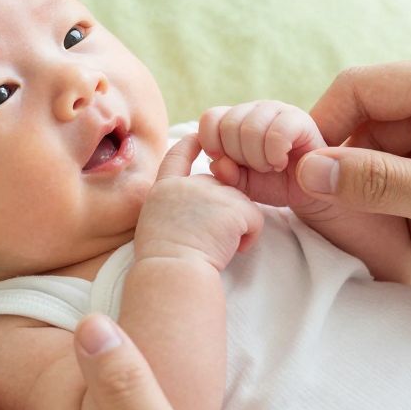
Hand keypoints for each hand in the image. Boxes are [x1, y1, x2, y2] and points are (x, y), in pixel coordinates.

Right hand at [135, 134, 264, 270]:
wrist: (173, 272)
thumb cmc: (163, 262)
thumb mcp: (156, 224)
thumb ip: (174, 207)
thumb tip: (196, 209)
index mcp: (163, 190)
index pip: (176, 157)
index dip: (189, 145)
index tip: (198, 137)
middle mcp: (188, 184)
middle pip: (218, 187)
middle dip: (222, 213)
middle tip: (206, 241)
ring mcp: (212, 192)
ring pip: (238, 204)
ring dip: (235, 228)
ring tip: (216, 247)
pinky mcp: (234, 206)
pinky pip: (254, 220)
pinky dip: (248, 239)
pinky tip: (231, 249)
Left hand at [199, 100, 327, 214]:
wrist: (307, 192)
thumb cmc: (273, 183)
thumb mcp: (242, 184)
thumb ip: (225, 174)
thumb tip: (218, 162)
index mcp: (237, 119)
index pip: (211, 117)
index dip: (211, 142)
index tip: (225, 162)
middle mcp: (256, 109)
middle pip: (228, 125)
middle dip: (238, 156)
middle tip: (255, 168)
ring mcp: (278, 111)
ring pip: (250, 129)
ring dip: (257, 158)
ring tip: (269, 167)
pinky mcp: (300, 120)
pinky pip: (276, 134)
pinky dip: (274, 155)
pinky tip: (280, 163)